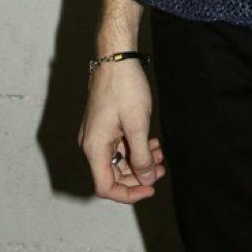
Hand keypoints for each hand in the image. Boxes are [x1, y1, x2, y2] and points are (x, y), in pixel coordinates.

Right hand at [78, 60, 166, 202]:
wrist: (116, 57)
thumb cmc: (124, 87)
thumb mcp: (137, 124)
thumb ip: (141, 155)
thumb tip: (146, 179)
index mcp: (95, 148)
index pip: (106, 186)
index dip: (128, 194)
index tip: (150, 188)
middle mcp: (91, 144)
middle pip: (112, 175)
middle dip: (137, 176)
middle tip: (160, 169)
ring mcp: (96, 134)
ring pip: (118, 160)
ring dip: (139, 161)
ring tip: (160, 154)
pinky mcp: (103, 125)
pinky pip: (118, 146)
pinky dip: (135, 147)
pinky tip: (152, 142)